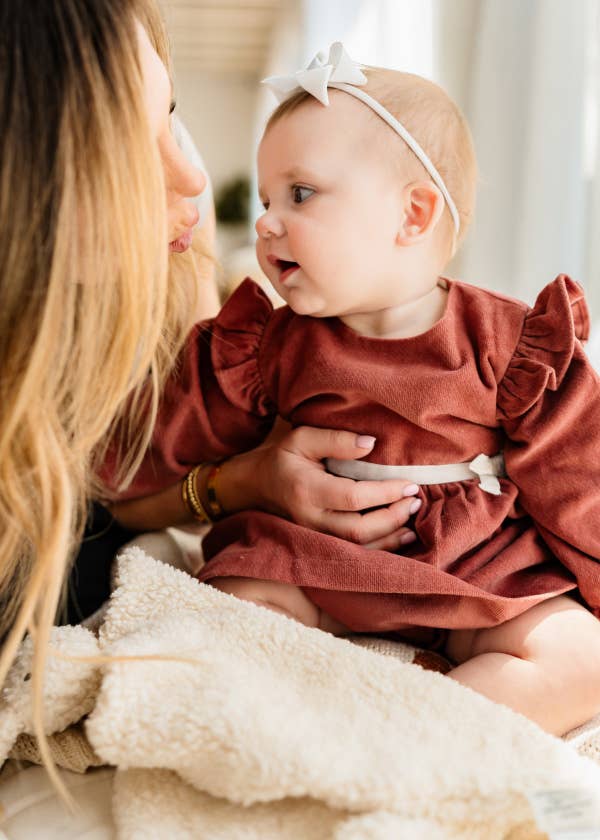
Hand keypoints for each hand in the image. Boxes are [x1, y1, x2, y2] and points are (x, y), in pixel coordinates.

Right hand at [219, 424, 419, 549]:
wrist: (255, 486)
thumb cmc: (283, 458)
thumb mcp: (302, 438)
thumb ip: (336, 439)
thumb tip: (371, 444)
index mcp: (307, 490)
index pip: (353, 497)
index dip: (385, 493)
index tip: (409, 483)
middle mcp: (310, 519)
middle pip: (359, 530)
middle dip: (392, 517)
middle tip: (414, 500)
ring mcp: (313, 536)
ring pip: (358, 548)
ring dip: (390, 537)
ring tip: (412, 521)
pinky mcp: (319, 545)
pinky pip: (353, 554)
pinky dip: (380, 549)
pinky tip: (398, 537)